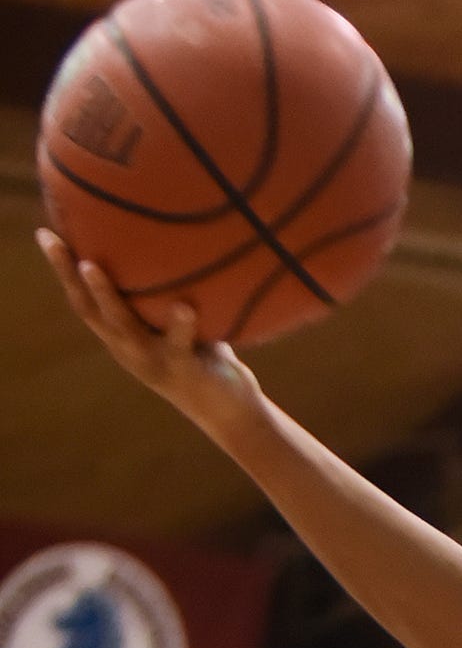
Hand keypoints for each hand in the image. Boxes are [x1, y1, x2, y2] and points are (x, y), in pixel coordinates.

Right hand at [38, 232, 266, 438]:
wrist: (230, 413)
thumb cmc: (206, 358)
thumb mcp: (181, 322)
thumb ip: (168, 294)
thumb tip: (168, 239)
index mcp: (122, 338)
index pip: (84, 300)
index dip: (63, 270)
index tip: (46, 234)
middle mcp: (129, 350)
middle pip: (88, 309)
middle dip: (67, 275)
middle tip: (52, 241)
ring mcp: (153, 362)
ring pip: (122, 327)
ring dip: (106, 296)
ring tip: (92, 266)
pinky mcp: (184, 372)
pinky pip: (179, 345)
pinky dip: (181, 325)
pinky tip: (184, 307)